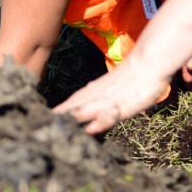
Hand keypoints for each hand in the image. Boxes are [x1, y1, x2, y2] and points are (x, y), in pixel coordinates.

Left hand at [53, 58, 172, 134]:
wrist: (148, 61)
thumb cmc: (133, 74)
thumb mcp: (114, 87)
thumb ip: (101, 94)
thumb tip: (91, 106)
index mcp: (94, 90)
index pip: (73, 101)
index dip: (59, 111)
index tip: (43, 118)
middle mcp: (98, 94)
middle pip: (74, 106)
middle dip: (60, 116)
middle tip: (43, 124)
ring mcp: (109, 99)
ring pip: (87, 110)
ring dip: (73, 118)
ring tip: (57, 126)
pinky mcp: (123, 104)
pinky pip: (110, 114)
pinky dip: (100, 122)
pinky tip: (90, 130)